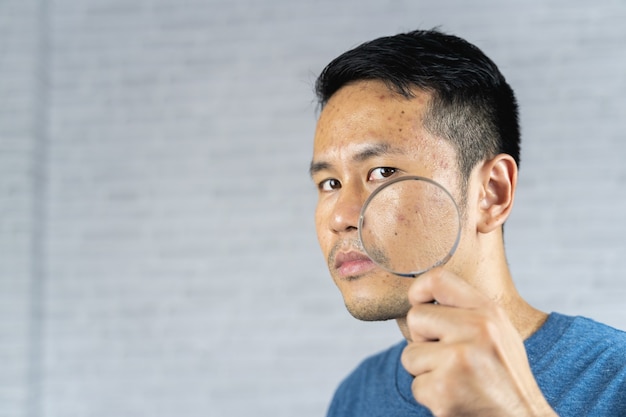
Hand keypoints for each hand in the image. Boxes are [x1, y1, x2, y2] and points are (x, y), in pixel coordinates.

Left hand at [400, 268, 556, 415]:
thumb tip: (419, 298)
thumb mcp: (499, 334)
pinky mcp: (444, 390)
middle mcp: (478, 330)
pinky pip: (415, 385)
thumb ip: (466, 313)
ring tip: (456, 380)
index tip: (419, 303)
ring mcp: (460, 360)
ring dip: (425, 371)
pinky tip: (455, 399)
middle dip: (422, 340)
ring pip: (409, 354)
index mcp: (489, 313)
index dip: (418, 290)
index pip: (438, 279)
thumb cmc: (505, 379)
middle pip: (415, 317)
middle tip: (449, 359)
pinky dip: (430, 395)